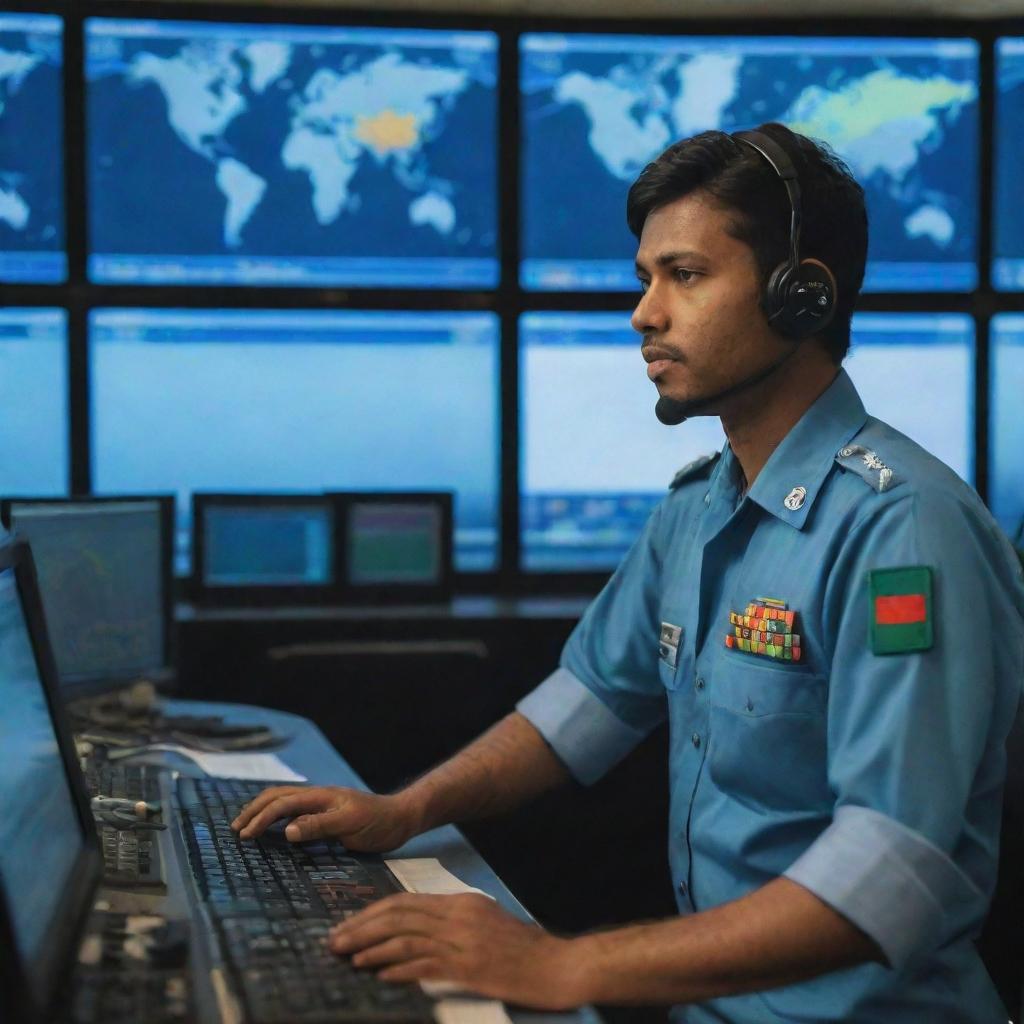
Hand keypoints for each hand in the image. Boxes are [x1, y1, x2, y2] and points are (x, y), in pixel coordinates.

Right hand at [230, 785, 416, 849]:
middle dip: (254, 810)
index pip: (282, 803)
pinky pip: (296, 812)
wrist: (402, 818)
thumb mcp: (352, 825)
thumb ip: (320, 826)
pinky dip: (278, 818)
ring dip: (263, 811)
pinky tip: (274, 830)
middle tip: (235, 829)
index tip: (244, 836)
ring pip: (285, 802)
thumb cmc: (379, 822)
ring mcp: (322, 804)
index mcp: (320, 797)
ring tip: (246, 826)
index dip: (261, 818)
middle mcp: (318, 797)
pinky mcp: (327, 815)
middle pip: (278, 797)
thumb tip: (287, 830)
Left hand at [328, 892, 585, 1008]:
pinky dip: (398, 970)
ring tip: (348, 958)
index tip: (347, 925)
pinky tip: (380, 976)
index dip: (371, 913)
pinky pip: (426, 966)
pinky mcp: (470, 968)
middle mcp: (458, 916)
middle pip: (398, 916)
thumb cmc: (522, 948)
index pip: (405, 902)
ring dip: (372, 949)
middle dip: (362, 927)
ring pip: (406, 939)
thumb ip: (451, 921)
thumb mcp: (485, 922)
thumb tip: (413, 930)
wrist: (557, 965)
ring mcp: (464, 941)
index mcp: (460, 903)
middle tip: (334, 941)